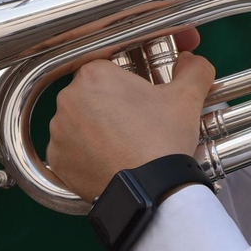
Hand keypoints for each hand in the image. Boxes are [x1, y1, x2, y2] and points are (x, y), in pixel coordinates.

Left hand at [47, 51, 216, 201]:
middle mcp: (68, 99)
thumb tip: (191, 61)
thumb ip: (193, 70)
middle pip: (89, 93)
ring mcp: (58, 131)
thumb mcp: (187, 98)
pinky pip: (69, 149)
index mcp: (94, 75)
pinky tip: (108, 159)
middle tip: (134, 121)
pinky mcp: (56, 160)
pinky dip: (85, 153)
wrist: (148, 190)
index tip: (138, 96)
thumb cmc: (162, 139)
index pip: (105, 68)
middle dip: (108, 104)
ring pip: (78, 121)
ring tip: (123, 143)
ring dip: (95, 128)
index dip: (124, 81)